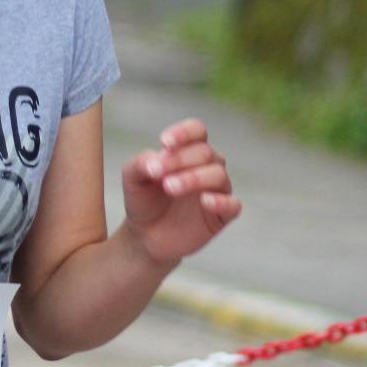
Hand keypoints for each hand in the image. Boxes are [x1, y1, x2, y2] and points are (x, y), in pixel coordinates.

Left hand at [120, 119, 240, 266]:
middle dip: (180, 160)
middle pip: (205, 152)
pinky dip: (222, 201)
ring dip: (194, 178)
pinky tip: (205, 201)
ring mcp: (217, 190)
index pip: (197, 131)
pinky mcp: (222, 215)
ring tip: (170, 187)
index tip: (164, 143)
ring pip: (218, 175)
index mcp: (188, 150)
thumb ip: (141, 163)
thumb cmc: (143, 199)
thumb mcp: (133, 178)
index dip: (184, 133)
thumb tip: (156, 161)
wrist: (145, 236)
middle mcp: (207, 166)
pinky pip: (233, 205)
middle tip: (157, 174)